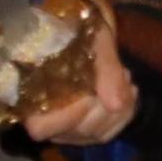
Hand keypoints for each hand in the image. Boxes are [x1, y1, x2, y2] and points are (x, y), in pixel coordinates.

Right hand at [21, 16, 137, 146]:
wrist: (80, 26)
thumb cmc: (80, 30)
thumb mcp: (96, 39)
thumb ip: (106, 69)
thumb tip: (116, 105)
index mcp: (31, 95)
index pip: (41, 128)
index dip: (69, 115)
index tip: (90, 93)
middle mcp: (45, 120)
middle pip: (78, 130)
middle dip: (106, 103)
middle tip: (120, 72)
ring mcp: (66, 129)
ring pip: (97, 134)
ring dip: (120, 105)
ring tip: (124, 75)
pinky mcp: (85, 131)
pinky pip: (110, 133)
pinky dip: (126, 112)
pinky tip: (129, 90)